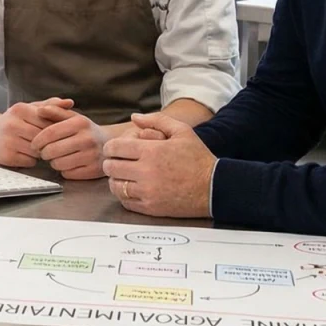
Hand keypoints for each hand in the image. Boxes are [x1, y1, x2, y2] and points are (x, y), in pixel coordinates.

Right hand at [0, 98, 75, 167]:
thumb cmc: (14, 120)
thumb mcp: (29, 108)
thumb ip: (50, 105)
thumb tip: (70, 103)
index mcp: (20, 110)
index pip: (47, 122)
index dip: (54, 129)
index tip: (56, 132)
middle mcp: (12, 125)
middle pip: (42, 138)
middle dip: (48, 142)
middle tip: (49, 142)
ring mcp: (7, 141)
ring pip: (37, 151)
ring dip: (41, 152)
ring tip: (36, 147)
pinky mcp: (5, 157)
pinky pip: (29, 162)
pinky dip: (31, 160)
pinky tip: (26, 154)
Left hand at [31, 113, 110, 179]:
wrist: (109, 142)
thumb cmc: (85, 130)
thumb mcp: (72, 116)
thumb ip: (55, 111)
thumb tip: (39, 110)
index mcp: (80, 123)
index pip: (51, 133)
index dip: (38, 140)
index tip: (34, 144)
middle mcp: (88, 139)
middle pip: (52, 150)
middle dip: (43, 152)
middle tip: (44, 151)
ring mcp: (92, 156)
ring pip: (58, 164)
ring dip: (53, 162)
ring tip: (57, 156)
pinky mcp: (93, 170)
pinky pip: (68, 174)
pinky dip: (64, 170)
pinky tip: (68, 163)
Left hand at [102, 113, 216, 217]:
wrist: (214, 187)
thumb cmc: (198, 158)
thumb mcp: (182, 131)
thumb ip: (156, 120)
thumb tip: (134, 117)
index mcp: (151, 151)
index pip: (114, 148)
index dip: (111, 147)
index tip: (115, 149)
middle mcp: (146, 172)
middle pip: (111, 167)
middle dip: (111, 162)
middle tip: (118, 162)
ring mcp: (147, 191)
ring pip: (115, 185)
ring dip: (116, 179)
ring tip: (124, 176)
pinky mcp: (150, 208)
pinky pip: (125, 201)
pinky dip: (124, 195)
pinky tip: (132, 188)